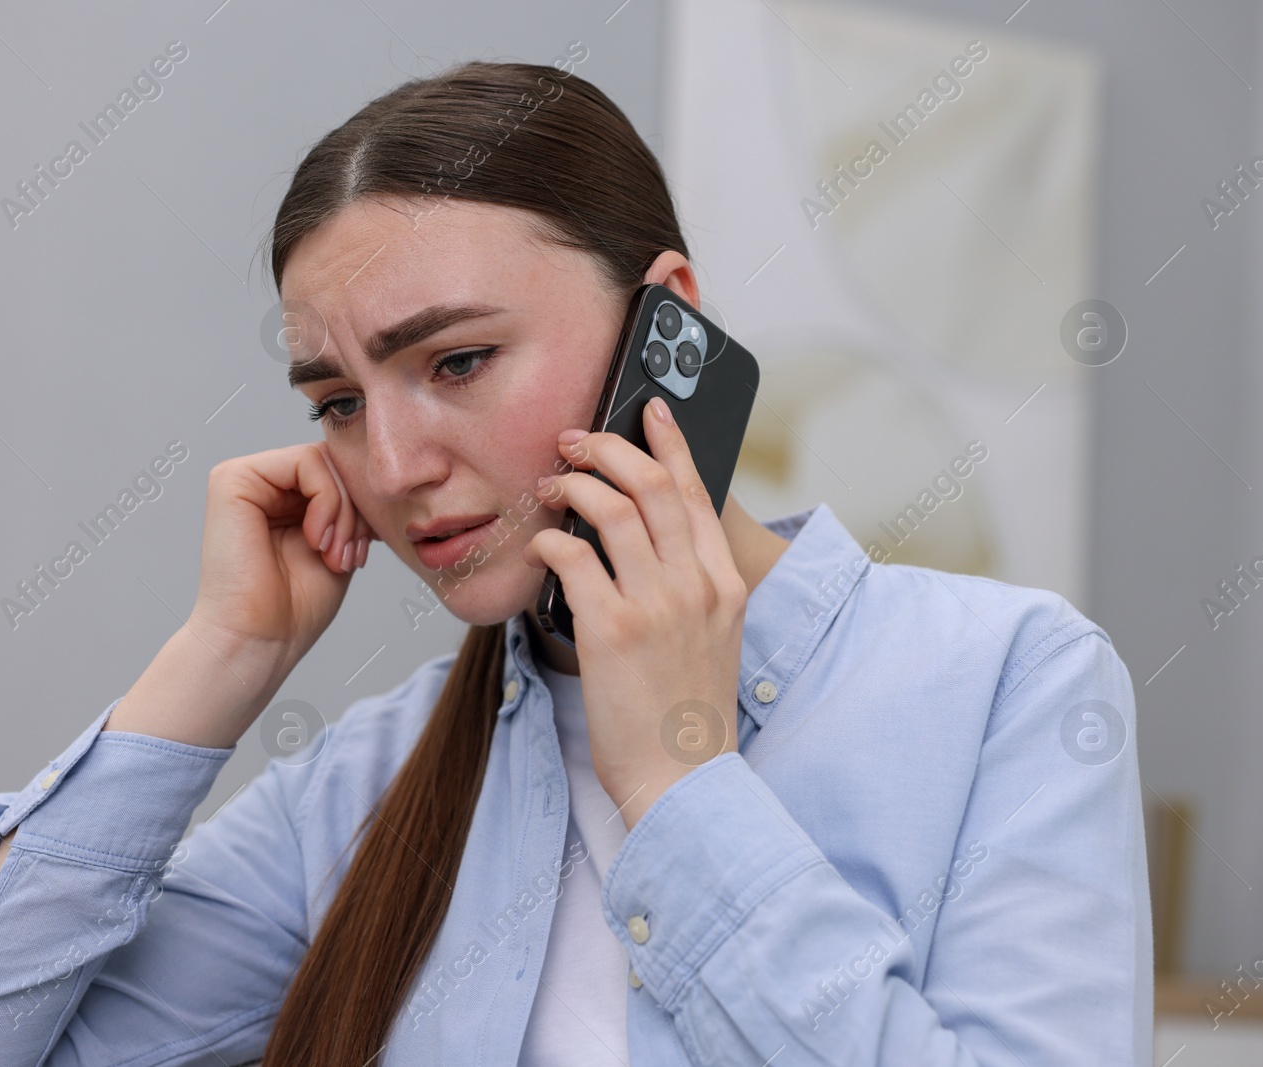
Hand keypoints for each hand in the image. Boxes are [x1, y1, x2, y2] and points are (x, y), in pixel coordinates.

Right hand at [189, 441, 372, 700]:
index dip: (362, 506)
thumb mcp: (339, 545)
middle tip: (348, 556)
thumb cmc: (296, 606)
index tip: (361, 552)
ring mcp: (246, 478)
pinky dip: (327, 501)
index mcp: (283, 499)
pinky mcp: (232, 478)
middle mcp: (263, 484)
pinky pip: (306, 462)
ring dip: (344, 512)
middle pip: (334, 463)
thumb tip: (375, 478)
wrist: (260, 640)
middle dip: (355, 510)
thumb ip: (349, 506)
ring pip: (324, 461)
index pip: (338, 472)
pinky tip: (315, 540)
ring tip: (334, 555)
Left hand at [521, 396, 746, 829]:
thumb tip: (647, 539)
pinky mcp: (612, 629)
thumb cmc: (685, 714)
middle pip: (650, 486)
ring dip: (571, 485)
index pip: (696, 491)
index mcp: (723, 583)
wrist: (682, 779)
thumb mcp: (712, 638)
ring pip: (610, 509)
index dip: (669, 442)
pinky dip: (550, 540)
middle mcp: (696, 585)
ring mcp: (657, 605)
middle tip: (573, 440)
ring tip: (548, 486)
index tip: (648, 410)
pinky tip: (540, 545)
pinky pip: (573, 558)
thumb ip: (690, 585)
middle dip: (606, 448)